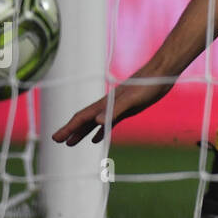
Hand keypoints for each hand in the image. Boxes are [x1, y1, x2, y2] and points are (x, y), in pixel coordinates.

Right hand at [51, 71, 174, 146]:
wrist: (161, 74)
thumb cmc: (147, 85)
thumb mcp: (132, 99)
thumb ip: (115, 110)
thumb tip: (96, 122)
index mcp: (106, 103)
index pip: (82, 117)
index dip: (69, 128)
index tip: (55, 138)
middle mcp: (108, 105)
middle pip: (85, 120)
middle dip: (71, 130)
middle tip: (57, 141)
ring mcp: (117, 107)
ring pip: (95, 122)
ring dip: (82, 132)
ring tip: (71, 142)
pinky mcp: (127, 109)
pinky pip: (109, 122)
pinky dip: (100, 131)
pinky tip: (96, 138)